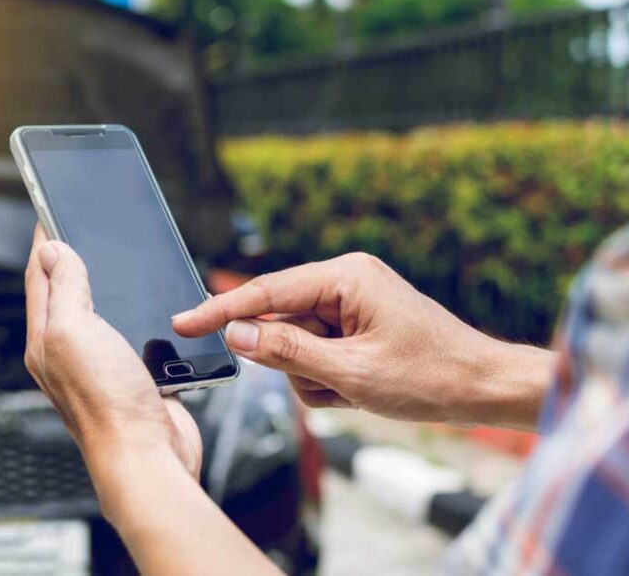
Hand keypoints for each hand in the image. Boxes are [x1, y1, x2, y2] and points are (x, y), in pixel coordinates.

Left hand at [24, 226, 201, 482]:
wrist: (148, 457)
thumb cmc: (107, 403)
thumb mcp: (75, 330)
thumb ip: (64, 288)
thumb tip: (52, 249)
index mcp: (46, 340)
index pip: (39, 278)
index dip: (45, 242)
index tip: (48, 210)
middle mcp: (69, 353)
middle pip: (66, 295)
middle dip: (72, 260)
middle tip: (77, 228)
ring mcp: (101, 366)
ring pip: (100, 314)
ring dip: (105, 287)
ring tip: (107, 260)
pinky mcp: (133, 377)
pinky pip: (129, 336)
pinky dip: (135, 315)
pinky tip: (145, 307)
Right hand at [173, 253, 553, 428]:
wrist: (484, 388)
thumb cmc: (431, 375)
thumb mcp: (352, 372)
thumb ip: (287, 352)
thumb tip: (236, 334)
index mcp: (345, 277)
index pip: (265, 294)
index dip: (220, 312)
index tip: (182, 323)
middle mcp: (344, 281)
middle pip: (280, 324)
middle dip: (295, 363)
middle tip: (332, 384)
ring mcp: (351, 303)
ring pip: (295, 346)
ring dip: (316, 378)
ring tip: (357, 390)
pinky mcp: (355, 325)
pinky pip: (316, 354)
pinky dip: (329, 380)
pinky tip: (361, 389)